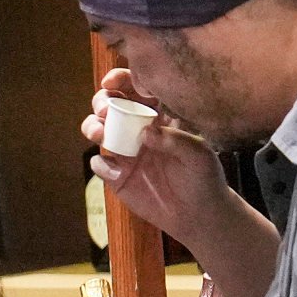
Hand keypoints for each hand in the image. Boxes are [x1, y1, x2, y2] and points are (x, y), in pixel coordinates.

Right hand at [85, 68, 230, 249]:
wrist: (197, 215)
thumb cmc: (204, 178)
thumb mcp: (199, 155)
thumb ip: (175, 140)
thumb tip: (146, 132)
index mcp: (159, 116)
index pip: (137, 89)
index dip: (121, 80)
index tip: (111, 82)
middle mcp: (138, 129)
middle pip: (110, 104)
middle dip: (101, 101)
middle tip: (105, 111)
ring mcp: (125, 151)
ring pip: (98, 129)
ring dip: (92, 127)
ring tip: (99, 135)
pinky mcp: (117, 175)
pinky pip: (99, 164)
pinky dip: (102, 164)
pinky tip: (117, 172)